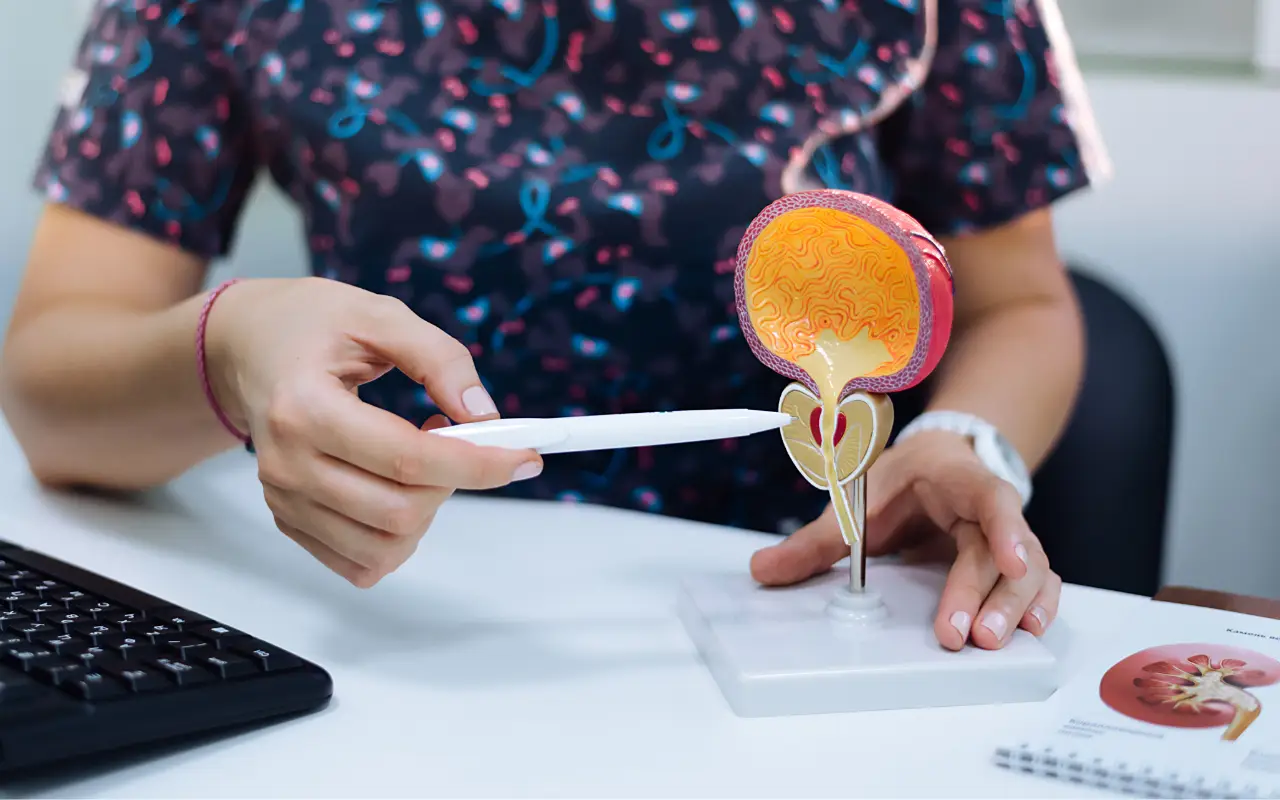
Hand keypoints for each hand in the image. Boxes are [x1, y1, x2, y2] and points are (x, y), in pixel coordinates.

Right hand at [205, 277, 542, 586]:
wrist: (247, 347)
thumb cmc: (312, 325)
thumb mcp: (380, 315)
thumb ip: (440, 359)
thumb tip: (485, 417)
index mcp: (304, 408)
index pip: (407, 459)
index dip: (477, 464)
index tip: (524, 458)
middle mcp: (287, 463)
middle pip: (400, 511)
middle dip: (452, 482)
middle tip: (453, 435)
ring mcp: (283, 499)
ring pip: (384, 548)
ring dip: (427, 511)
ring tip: (420, 457)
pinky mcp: (289, 520)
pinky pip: (360, 561)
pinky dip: (397, 535)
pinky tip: (395, 485)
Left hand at [750, 430, 1058, 649]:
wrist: (938, 460)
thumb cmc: (904, 478)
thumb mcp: (860, 497)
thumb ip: (815, 539)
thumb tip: (764, 569)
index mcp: (957, 479)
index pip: (990, 497)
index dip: (1005, 527)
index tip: (1009, 560)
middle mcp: (990, 507)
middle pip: (1005, 549)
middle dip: (988, 594)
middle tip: (967, 635)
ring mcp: (1008, 535)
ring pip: (1030, 571)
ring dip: (1014, 607)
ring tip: (991, 641)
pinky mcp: (1012, 562)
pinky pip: (1036, 583)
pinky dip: (1037, 605)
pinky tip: (1030, 632)